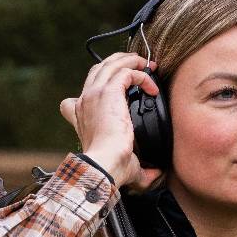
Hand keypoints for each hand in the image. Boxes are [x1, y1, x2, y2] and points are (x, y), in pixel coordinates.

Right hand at [59, 52, 164, 190]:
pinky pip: (127, 72)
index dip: (98, 86)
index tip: (119, 90)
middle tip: (140, 68)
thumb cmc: (111, 168)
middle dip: (121, 64)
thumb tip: (156, 175)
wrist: (105, 165)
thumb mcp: (125, 164)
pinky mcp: (109, 91)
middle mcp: (85, 101)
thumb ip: (141, 169)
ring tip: (149, 67)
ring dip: (132, 62)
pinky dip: (142, 75)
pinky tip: (152, 88)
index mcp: (82, 116)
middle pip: (100, 68)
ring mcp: (95, 93)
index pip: (80, 94)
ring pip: (112, 63)